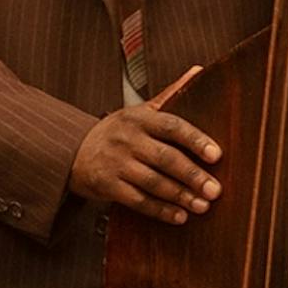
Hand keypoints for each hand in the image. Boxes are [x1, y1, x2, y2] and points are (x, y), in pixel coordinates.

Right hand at [67, 67, 220, 224]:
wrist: (70, 151)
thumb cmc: (117, 131)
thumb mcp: (140, 110)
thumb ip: (170, 94)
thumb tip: (199, 70)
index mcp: (139, 118)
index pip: (172, 126)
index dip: (196, 140)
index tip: (217, 155)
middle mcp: (127, 139)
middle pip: (165, 158)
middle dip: (193, 176)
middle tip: (216, 190)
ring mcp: (115, 163)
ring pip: (153, 182)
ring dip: (180, 196)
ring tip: (203, 205)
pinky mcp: (106, 185)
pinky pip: (138, 200)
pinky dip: (160, 210)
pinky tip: (180, 216)